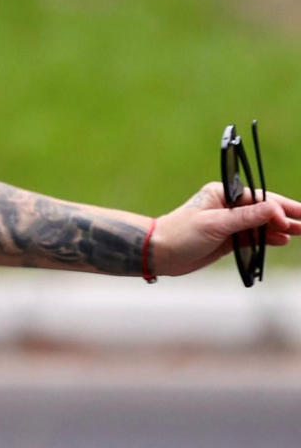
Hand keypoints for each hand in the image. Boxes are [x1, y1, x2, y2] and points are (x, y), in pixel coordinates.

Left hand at [152, 182, 300, 276]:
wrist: (159, 253)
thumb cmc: (181, 233)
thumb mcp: (215, 224)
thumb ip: (246, 218)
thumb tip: (274, 209)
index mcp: (223, 193)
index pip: (258, 198)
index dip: (278, 208)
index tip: (292, 219)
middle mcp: (228, 205)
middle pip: (264, 209)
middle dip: (286, 215)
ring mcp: (229, 223)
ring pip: (261, 224)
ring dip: (281, 228)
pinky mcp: (228, 239)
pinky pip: (253, 236)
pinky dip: (268, 238)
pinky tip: (283, 240)